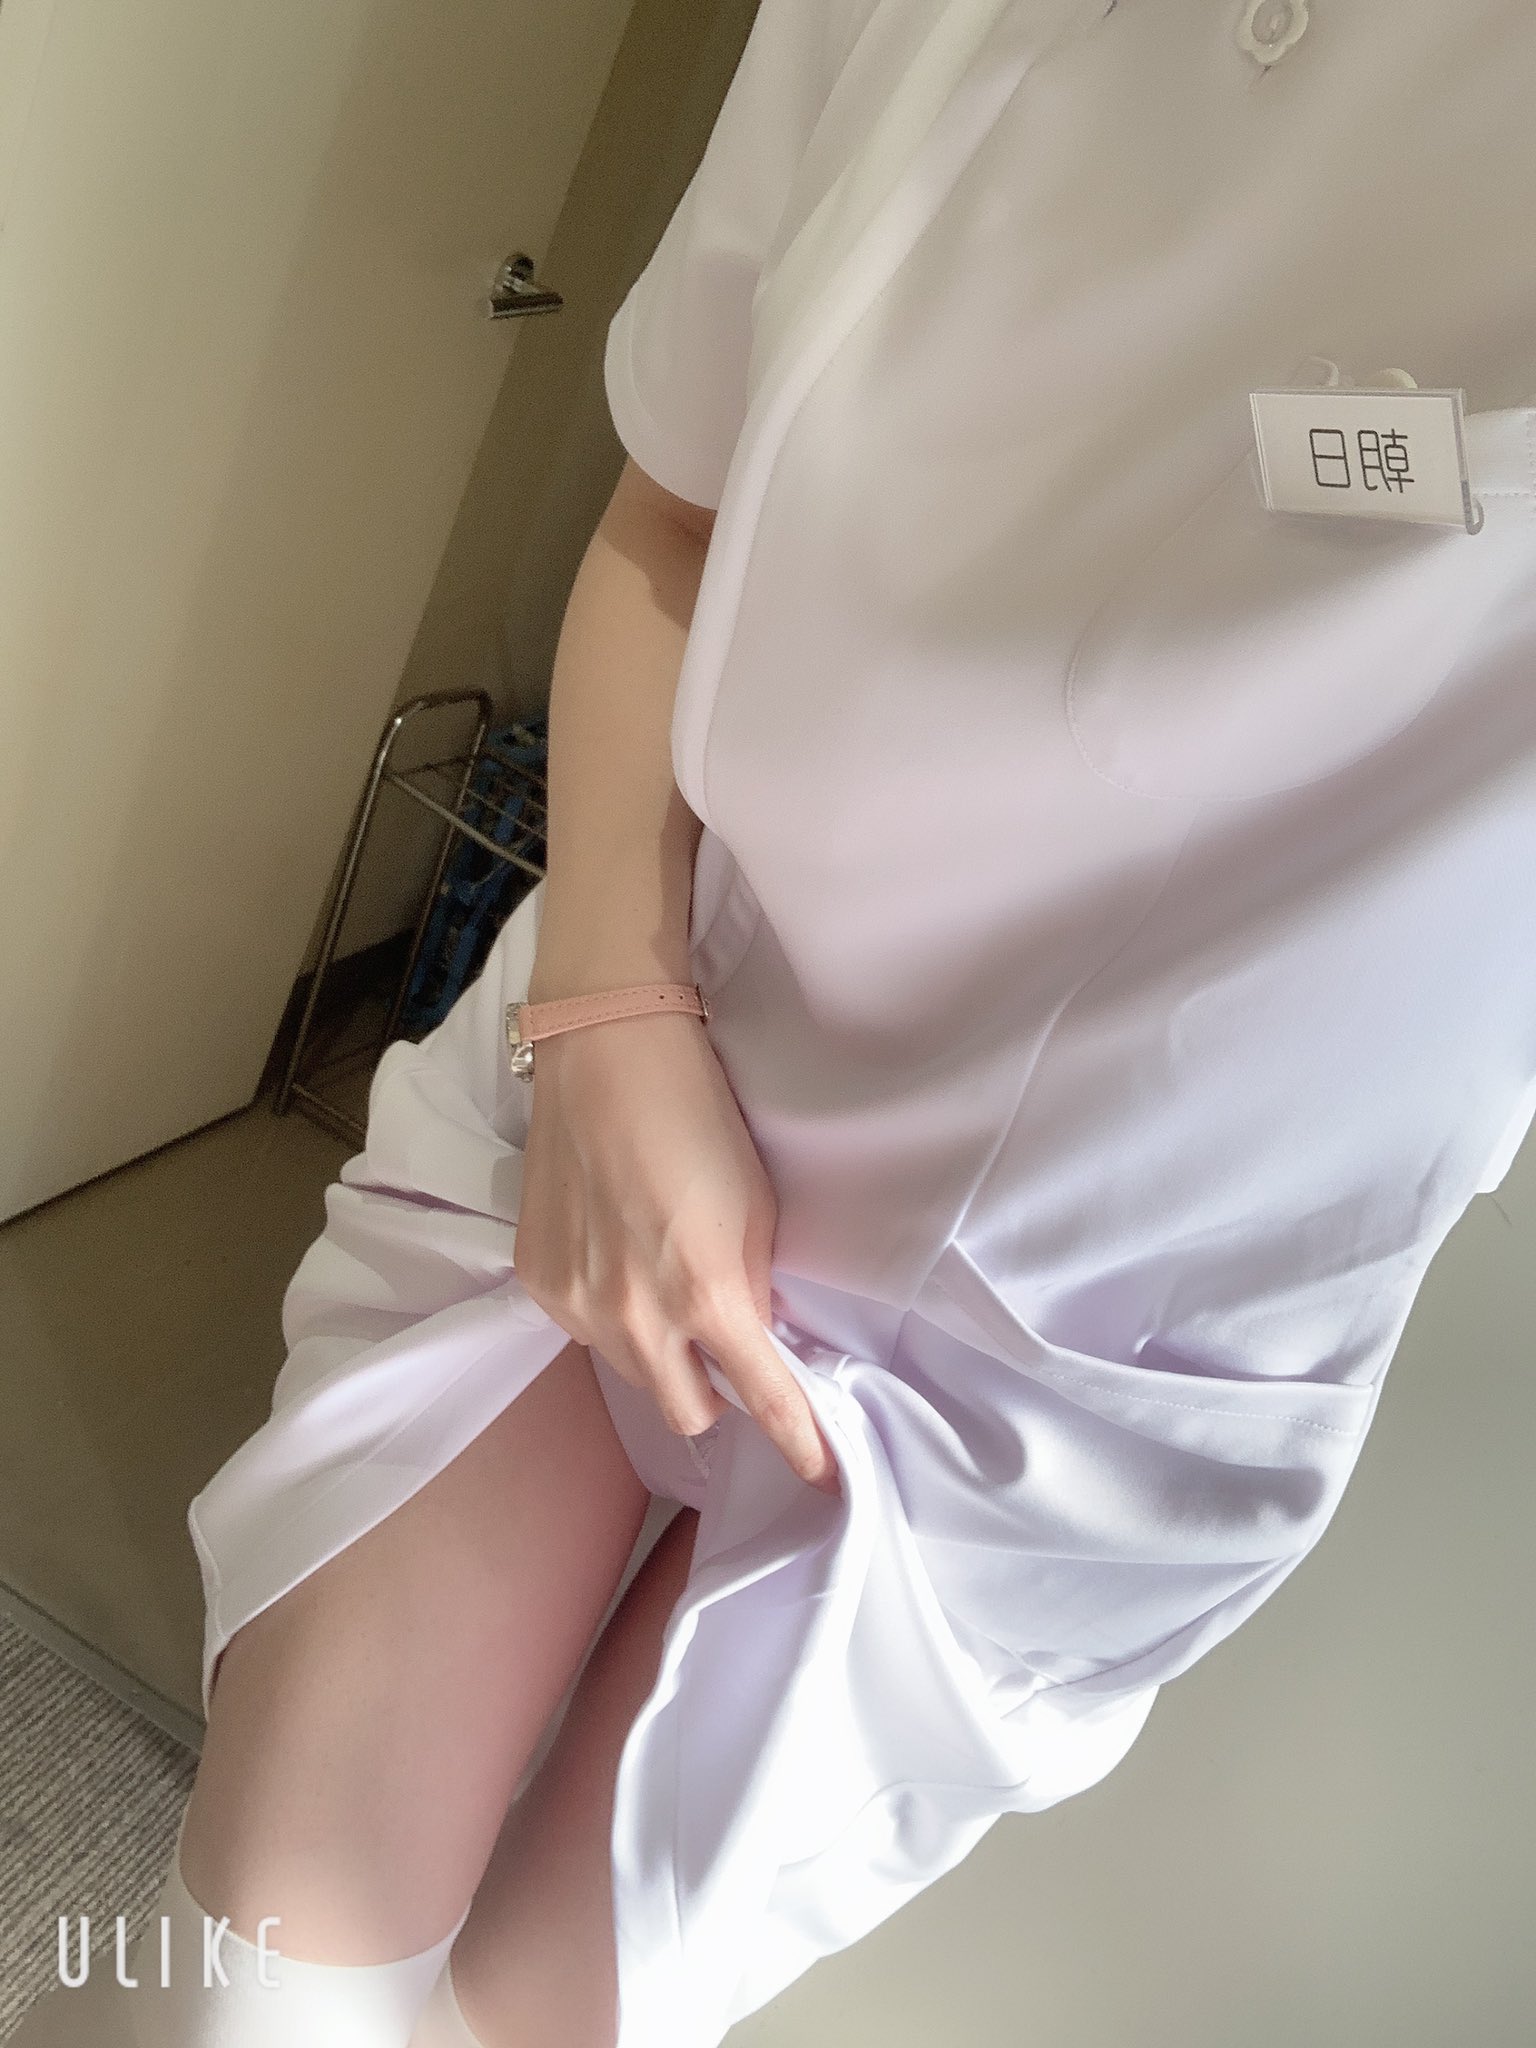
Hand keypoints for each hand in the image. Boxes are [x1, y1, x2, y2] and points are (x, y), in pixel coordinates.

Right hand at [511, 1010, 839, 1494]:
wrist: (607, 1055)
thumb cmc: (699, 1119)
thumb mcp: (757, 1209)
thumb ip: (754, 1289)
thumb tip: (757, 1339)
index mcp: (706, 1297)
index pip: (764, 1399)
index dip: (800, 1443)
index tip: (823, 1475)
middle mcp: (635, 1317)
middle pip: (687, 1413)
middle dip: (716, 1397)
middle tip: (728, 1352)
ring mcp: (578, 1305)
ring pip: (633, 1373)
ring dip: (660, 1354)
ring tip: (664, 1287)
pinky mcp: (539, 1282)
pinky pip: (586, 1331)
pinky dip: (611, 1315)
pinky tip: (618, 1257)